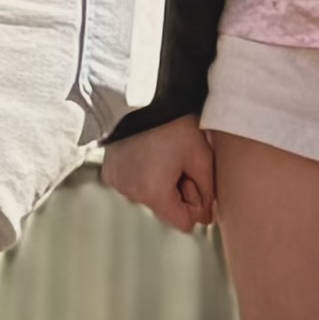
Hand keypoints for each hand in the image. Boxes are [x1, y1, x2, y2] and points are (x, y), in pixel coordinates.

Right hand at [106, 117, 216, 232]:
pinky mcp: (110, 172)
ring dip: (160, 182)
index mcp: (154, 194)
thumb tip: (207, 213)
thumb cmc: (172, 123)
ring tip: (163, 153)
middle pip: (166, 208)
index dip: (195, 204)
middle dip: (177, 191)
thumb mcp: (202, 156)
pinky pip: (134, 183)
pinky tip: (149, 152)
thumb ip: (208, 190)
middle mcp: (131, 194)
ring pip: (150, 196)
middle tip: (180, 161)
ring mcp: (118, 183)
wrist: (140, 97)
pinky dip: (143, 174)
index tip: (193, 179)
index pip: (184, 223)